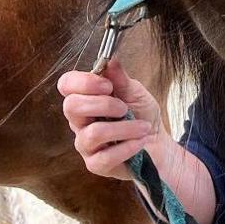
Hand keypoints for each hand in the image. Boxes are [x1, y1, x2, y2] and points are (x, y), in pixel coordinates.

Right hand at [58, 59, 166, 179]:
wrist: (157, 143)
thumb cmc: (142, 114)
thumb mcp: (135, 92)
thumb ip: (120, 78)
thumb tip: (111, 59)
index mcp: (85, 98)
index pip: (66, 85)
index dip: (83, 82)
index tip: (107, 85)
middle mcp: (79, 121)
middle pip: (72, 107)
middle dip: (103, 105)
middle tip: (124, 108)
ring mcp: (85, 144)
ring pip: (93, 133)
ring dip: (124, 128)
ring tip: (142, 127)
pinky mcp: (95, 164)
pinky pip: (105, 156)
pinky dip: (128, 146)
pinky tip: (140, 142)